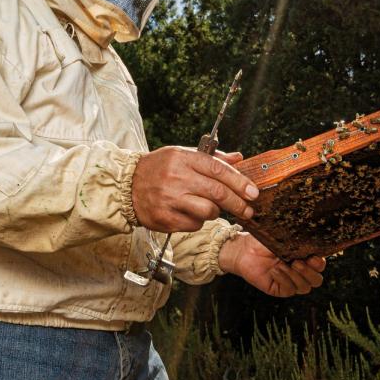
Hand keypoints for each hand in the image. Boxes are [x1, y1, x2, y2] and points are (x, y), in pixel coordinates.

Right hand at [130, 148, 259, 233]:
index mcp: (182, 158)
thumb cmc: (159, 168)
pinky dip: (198, 220)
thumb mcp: (183, 155)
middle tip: (248, 209)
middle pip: (217, 193)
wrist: (126, 186)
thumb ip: (212, 158)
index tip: (253, 192)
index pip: (218, 170)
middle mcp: (177, 178)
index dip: (240, 182)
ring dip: (215, 212)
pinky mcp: (166, 218)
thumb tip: (239, 159)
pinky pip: (194, 224)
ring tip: (209, 207)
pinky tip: (191, 213)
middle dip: (238, 203)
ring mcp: (170, 199)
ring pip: (208, 211)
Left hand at [218, 233, 325, 296]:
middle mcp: (300, 272)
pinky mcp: (279, 289)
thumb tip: (312, 237)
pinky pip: (289, 290)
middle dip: (310, 272)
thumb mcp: (283, 238)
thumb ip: (298, 239)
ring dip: (296, 276)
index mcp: (305, 258)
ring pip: (305, 287)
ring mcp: (291, 282)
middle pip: (317, 280)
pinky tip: (275, 270)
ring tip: (283, 265)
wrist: (244, 249)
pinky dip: (283, 279)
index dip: (320, 263)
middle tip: (298, 262)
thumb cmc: (264, 241)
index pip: (320, 265)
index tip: (314, 257)